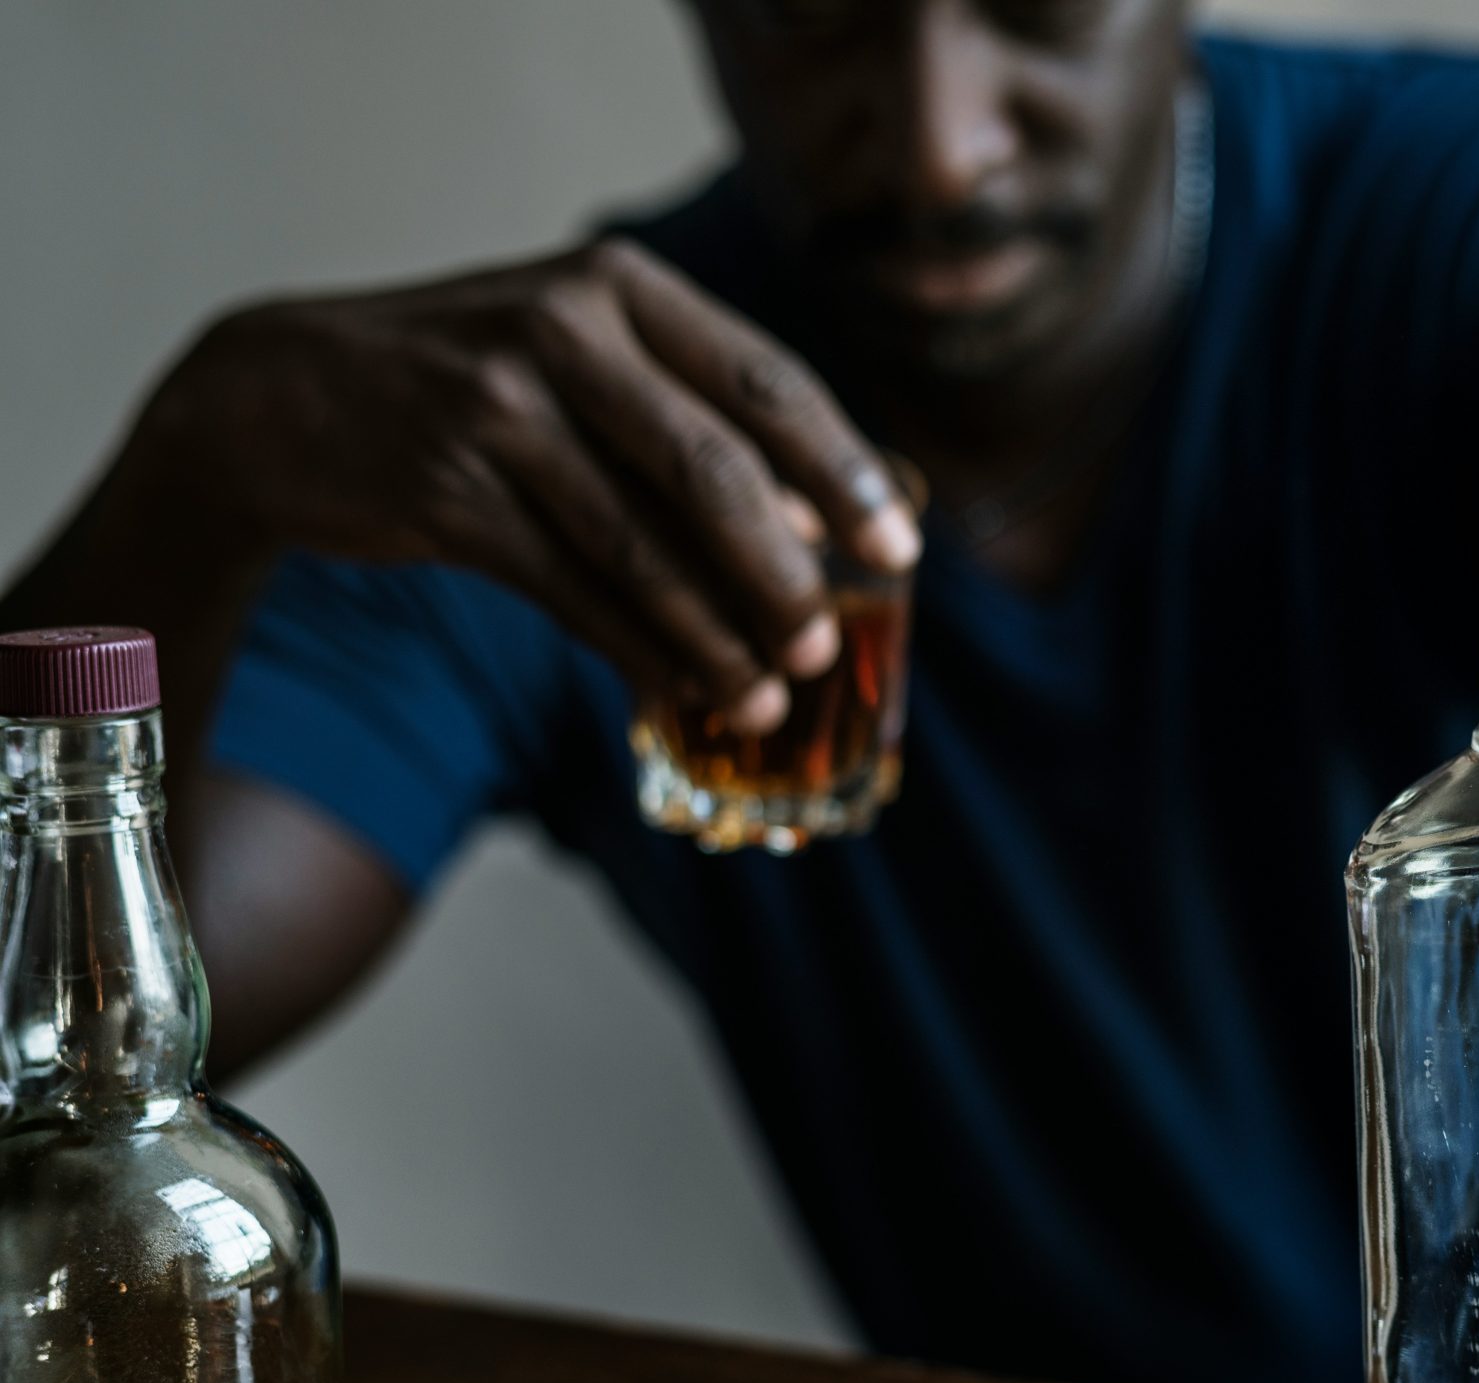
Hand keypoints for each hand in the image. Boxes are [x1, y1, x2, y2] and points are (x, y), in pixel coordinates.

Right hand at [137, 238, 919, 731]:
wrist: (275, 398)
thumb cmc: (466, 383)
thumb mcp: (578, 358)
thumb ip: (691, 423)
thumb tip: (818, 533)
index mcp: (618, 284)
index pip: (765, 382)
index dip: (843, 472)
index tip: (898, 550)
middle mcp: (562, 330)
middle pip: (713, 469)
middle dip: (784, 572)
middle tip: (826, 643)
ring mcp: (497, 410)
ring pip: (644, 545)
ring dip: (717, 635)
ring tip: (769, 695)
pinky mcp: (447, 492)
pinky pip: (574, 591)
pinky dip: (641, 650)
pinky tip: (685, 693)